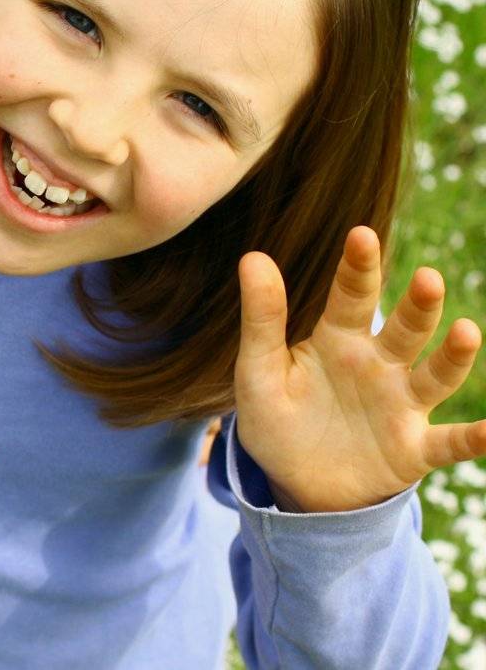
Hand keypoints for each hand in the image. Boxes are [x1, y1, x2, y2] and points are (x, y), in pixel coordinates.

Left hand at [234, 225, 484, 512]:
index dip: (358, 268)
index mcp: (339, 340)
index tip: (361, 235)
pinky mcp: (414, 449)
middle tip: (427, 279)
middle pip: (405, 330)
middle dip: (418, 306)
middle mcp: (379, 365)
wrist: (294, 482)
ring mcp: (401, 405)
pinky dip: (473, 438)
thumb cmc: (278, 418)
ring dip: (453, 357)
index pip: (351, 297)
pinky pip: (449, 442)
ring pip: (435, 376)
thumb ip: (262, 319)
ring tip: (466, 331)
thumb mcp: (259, 370)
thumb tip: (253, 256)